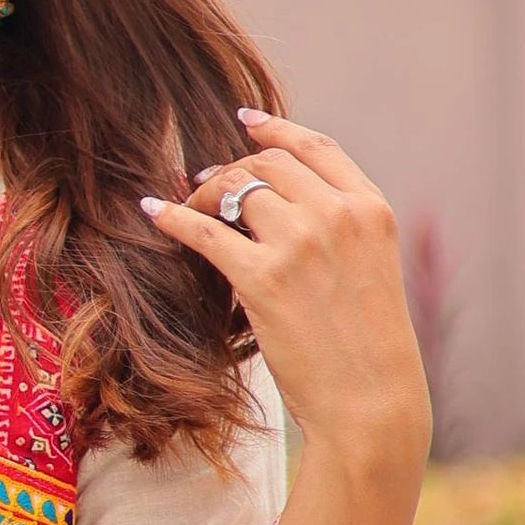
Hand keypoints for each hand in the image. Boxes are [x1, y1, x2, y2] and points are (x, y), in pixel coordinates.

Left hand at [142, 108, 430, 464]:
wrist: (369, 402)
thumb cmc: (367, 349)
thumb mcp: (371, 271)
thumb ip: (340, 231)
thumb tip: (282, 206)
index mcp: (371, 210)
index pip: (317, 148)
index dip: (276, 130)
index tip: (246, 122)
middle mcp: (337, 215)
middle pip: (268, 165)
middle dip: (231, 169)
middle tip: (204, 183)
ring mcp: (299, 243)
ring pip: (235, 188)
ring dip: (203, 192)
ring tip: (187, 204)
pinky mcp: (262, 277)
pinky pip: (203, 229)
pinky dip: (172, 216)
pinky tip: (153, 212)